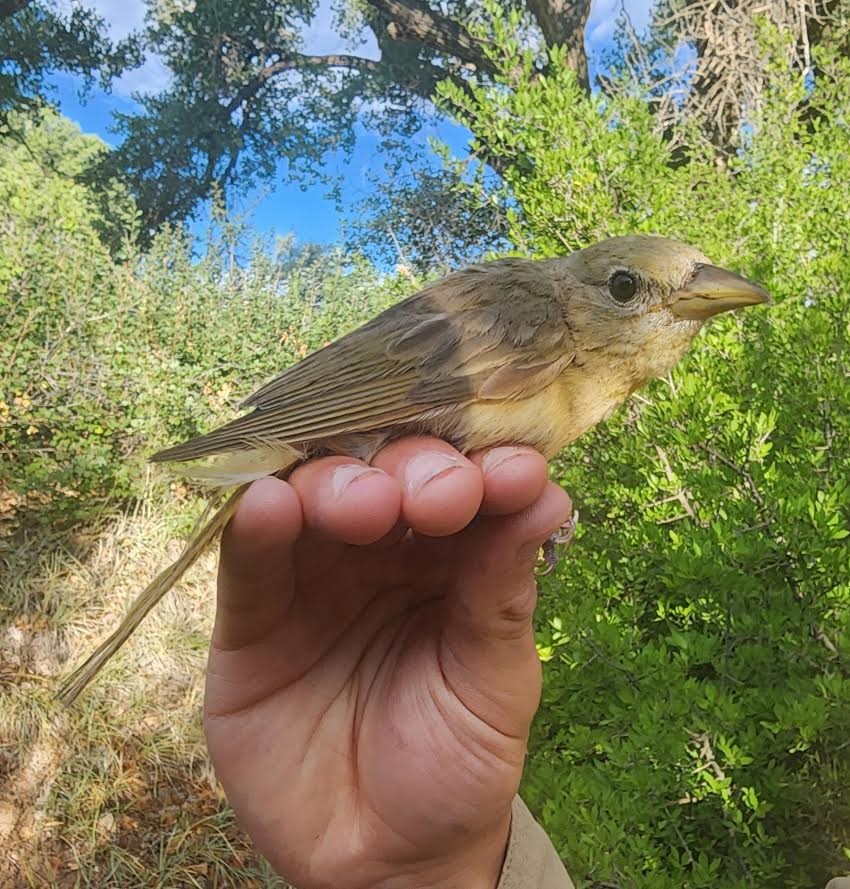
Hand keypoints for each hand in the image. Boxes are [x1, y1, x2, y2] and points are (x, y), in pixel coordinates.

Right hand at [204, 437, 571, 888]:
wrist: (384, 857)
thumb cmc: (458, 761)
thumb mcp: (495, 683)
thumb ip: (503, 593)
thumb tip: (548, 498)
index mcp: (452, 555)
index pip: (468, 486)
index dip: (488, 468)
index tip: (514, 472)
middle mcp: (382, 549)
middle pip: (389, 476)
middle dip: (414, 471)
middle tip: (440, 495)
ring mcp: (314, 575)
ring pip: (316, 498)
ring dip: (338, 484)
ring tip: (365, 504)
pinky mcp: (253, 616)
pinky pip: (250, 560)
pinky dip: (256, 526)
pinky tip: (270, 504)